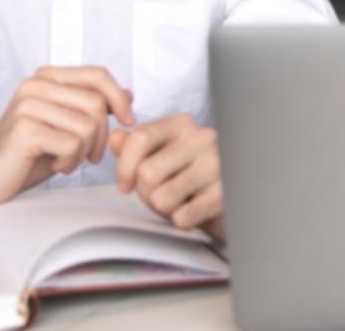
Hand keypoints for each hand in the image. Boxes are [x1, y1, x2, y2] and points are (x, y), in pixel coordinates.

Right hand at [0, 66, 134, 210]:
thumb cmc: (28, 151)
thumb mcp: (66, 124)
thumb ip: (92, 107)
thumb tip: (129, 94)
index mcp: (48, 77)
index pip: (98, 75)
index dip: (119, 98)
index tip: (128, 120)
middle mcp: (35, 85)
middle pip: (96, 103)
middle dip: (102, 135)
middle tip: (89, 154)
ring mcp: (28, 105)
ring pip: (87, 125)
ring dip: (85, 151)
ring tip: (68, 158)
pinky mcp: (24, 129)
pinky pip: (72, 143)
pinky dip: (71, 160)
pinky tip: (56, 165)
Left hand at [109, 114, 224, 240]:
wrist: (228, 194)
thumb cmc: (189, 173)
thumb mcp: (160, 154)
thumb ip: (135, 146)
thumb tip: (116, 137)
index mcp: (182, 125)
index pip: (139, 138)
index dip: (124, 168)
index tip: (125, 185)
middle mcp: (202, 138)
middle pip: (147, 172)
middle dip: (145, 193)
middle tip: (158, 195)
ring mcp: (216, 165)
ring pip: (162, 197)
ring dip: (163, 208)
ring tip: (176, 202)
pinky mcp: (224, 193)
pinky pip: (183, 216)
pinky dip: (180, 220)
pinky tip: (190, 212)